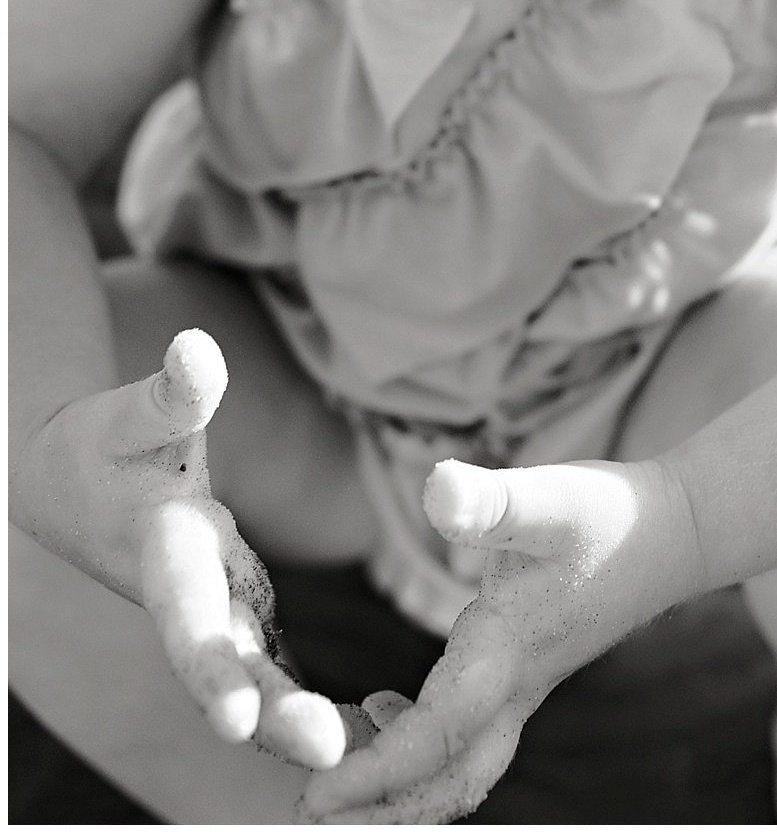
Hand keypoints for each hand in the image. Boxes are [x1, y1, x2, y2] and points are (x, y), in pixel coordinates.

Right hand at [9, 328, 360, 768]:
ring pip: (262, 678)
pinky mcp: (239, 608)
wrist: (74, 485)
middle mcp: (191, 599)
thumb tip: (197, 349)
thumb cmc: (103, 443)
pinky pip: (276, 667)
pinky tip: (368, 732)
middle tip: (332, 756)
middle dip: (278, 716)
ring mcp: (216, 611)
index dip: (212, 672)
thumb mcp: (133, 416)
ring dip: (304, 720)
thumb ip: (169, 395)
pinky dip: (307, 703)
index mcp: (165, 556)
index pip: (187, 623)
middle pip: (234, 669)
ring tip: (373, 754)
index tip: (240, 723)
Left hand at [298, 456, 696, 822]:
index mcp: (507, 653)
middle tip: (314, 807)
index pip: (434, 737)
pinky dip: (417, 745)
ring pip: (457, 767)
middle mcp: (513, 685)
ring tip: (333, 767)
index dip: (374, 773)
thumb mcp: (548, 498)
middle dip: (383, 808)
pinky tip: (381, 710)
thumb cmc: (609, 514)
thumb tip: (438, 490)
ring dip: (398, 782)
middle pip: (447, 782)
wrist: (673, 532)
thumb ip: (492, 501)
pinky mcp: (523, 671)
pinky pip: (464, 736)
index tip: (316, 795)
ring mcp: (521, 685)